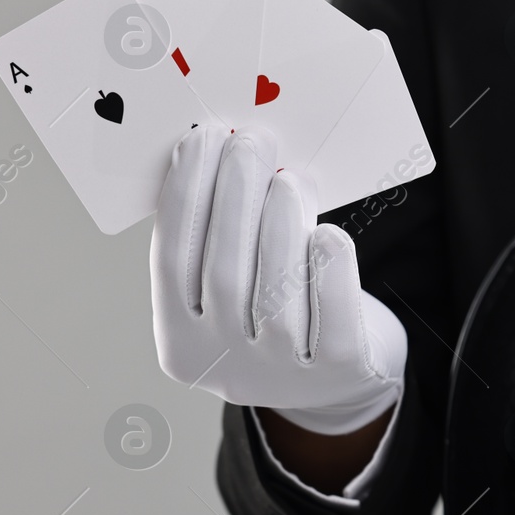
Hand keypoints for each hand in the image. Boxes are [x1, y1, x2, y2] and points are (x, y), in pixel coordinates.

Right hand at [150, 125, 406, 434]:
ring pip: (275, 294)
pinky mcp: (338, 372)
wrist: (342, 375)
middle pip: (223, 273)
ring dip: (281, 227)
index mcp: (181, 341)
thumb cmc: (284, 310)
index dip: (185, 197)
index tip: (201, 139)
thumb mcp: (240, 284)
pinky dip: (330, 272)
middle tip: (251, 142)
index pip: (172, 261)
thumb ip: (223, 239)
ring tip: (290, 178)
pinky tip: (330, 235)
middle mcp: (226, 365)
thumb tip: (228, 156)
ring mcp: (281, 375)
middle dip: (234, 198)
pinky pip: (333, 318)